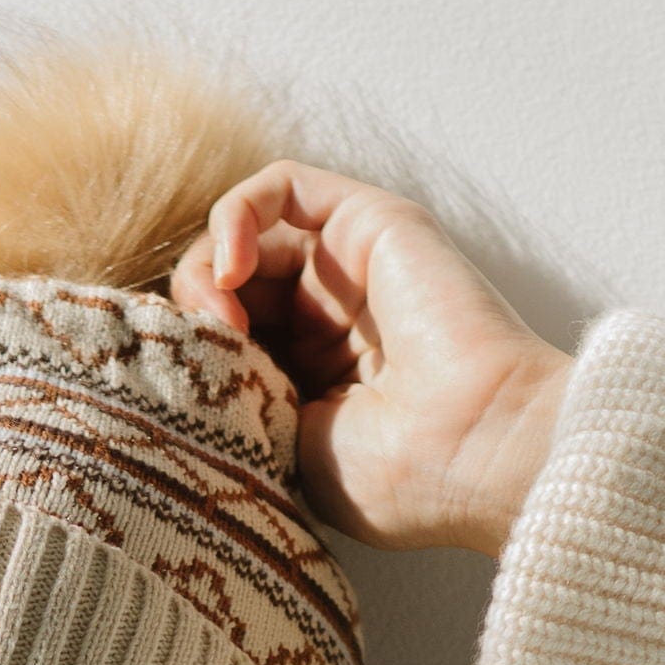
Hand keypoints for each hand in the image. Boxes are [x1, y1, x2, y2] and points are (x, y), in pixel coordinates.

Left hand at [173, 164, 569, 556]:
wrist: (477, 451)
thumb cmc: (397, 476)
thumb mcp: (289, 450)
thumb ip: (237, 398)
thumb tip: (187, 357)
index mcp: (316, 378)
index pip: (226, 336)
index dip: (194, 351)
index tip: (195, 391)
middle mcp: (334, 316)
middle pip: (228, 284)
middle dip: (196, 312)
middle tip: (204, 352)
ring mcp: (353, 267)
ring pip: (246, 237)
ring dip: (208, 270)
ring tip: (220, 319)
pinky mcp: (372, 222)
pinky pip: (280, 187)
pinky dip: (234, 215)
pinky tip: (229, 270)